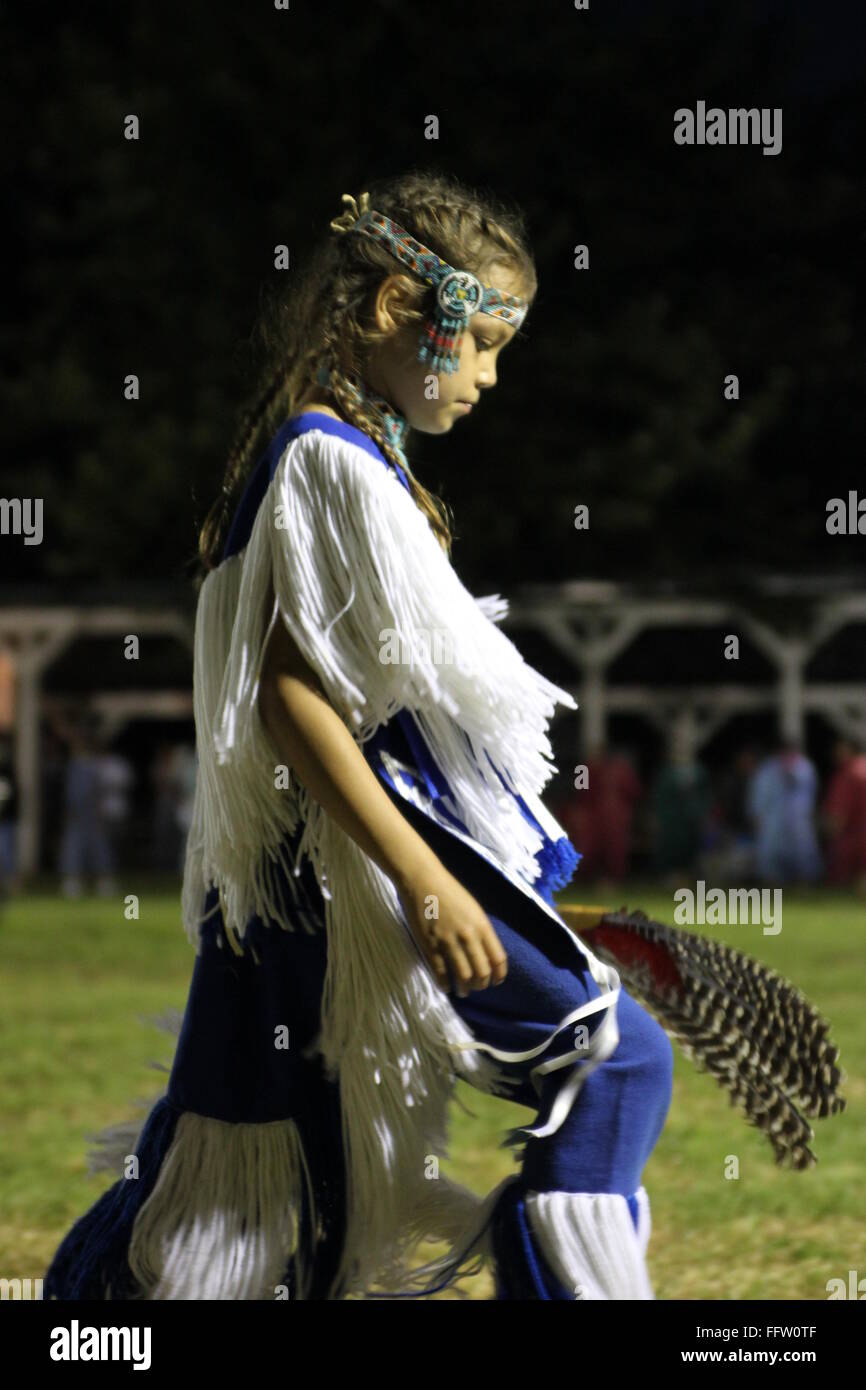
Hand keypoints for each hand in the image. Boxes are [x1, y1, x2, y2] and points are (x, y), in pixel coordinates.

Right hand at [396, 860, 507, 996]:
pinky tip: (446, 986)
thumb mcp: (473, 909)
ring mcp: (448, 942)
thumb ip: (481, 930)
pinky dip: (445, 985)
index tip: (496, 981)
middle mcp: (468, 936)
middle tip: (476, 986)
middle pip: (482, 972)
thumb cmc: (449, 891)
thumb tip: (486, 953)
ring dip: (465, 989)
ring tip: (462, 990)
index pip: (498, 959)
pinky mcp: (430, 946)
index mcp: (482, 925)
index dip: (499, 974)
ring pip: (463, 977)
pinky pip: (441, 973)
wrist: (422, 880)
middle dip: (481, 984)